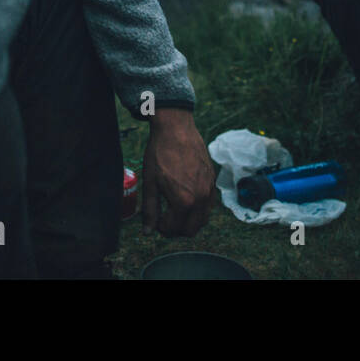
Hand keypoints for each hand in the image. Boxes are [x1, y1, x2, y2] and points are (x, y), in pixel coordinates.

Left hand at [141, 109, 214, 236]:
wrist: (176, 128)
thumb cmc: (159, 153)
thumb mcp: (150, 183)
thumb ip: (150, 210)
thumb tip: (147, 232)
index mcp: (183, 201)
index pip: (174, 229)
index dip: (162, 228)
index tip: (155, 221)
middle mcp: (200, 198)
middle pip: (191, 230)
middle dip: (176, 229)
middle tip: (165, 219)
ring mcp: (209, 190)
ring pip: (202, 219)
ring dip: (189, 220)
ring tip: (175, 210)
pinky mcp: (213, 181)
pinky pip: (208, 205)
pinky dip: (198, 209)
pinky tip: (185, 198)